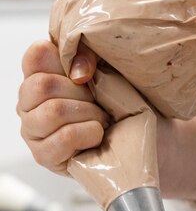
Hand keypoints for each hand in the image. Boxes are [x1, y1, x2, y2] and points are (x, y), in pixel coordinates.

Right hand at [17, 40, 195, 201]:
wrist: (150, 145)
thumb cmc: (131, 107)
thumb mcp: (116, 71)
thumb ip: (91, 56)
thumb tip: (78, 71)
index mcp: (43, 73)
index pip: (36, 54)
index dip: (68, 60)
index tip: (92, 74)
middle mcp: (30, 100)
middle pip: (43, 85)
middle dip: (83, 95)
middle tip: (102, 105)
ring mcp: (33, 129)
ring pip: (54, 111)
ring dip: (90, 115)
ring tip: (103, 122)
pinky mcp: (44, 155)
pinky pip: (65, 136)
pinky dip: (90, 134)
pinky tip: (98, 137)